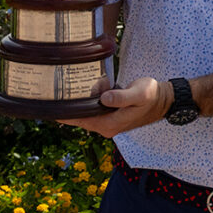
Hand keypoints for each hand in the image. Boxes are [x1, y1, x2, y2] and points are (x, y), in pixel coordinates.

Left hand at [58, 77, 172, 137]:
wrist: (164, 100)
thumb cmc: (152, 96)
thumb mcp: (139, 94)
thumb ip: (121, 97)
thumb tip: (104, 98)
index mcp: (110, 124)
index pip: (81, 121)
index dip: (64, 116)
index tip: (49, 108)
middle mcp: (106, 127)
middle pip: (80, 118)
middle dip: (71, 105)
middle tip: (58, 89)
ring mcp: (108, 123)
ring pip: (87, 113)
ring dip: (82, 100)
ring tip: (77, 86)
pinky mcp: (111, 116)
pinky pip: (94, 109)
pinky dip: (90, 100)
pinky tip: (90, 88)